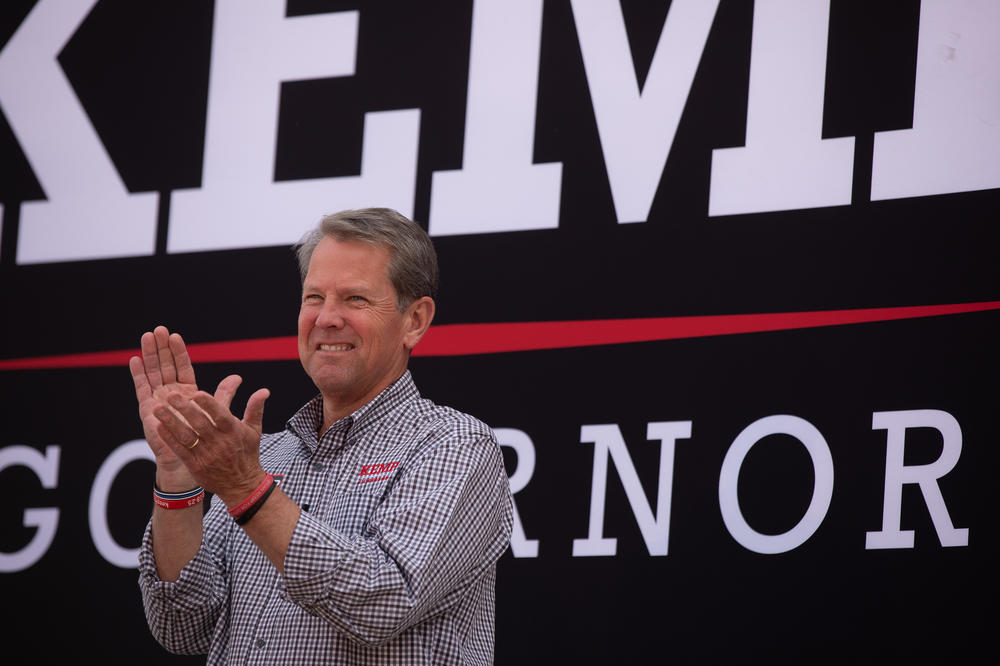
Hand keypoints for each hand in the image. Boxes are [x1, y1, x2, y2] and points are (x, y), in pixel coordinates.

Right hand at [129, 326, 243, 485]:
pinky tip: (135, 359)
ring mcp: (159, 400)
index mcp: (188, 391)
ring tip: (146, 337)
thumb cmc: (207, 437)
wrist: (196, 459)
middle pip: (165, 365)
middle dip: (161, 348)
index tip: (174, 335)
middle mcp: (171, 393)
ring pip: (153, 373)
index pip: (182, 366)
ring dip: (150, 355)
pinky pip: (143, 389)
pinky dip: (139, 374)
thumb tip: (238, 377)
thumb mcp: (219, 411)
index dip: (178, 352)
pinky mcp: (149, 409)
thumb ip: (225, 393)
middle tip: (157, 330)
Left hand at [151, 381, 270, 505]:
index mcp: (233, 432)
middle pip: (200, 424)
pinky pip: (181, 450)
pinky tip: (159, 427)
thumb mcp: (254, 430)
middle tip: (171, 395)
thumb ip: (255, 408)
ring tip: (158, 408)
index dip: (209, 405)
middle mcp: (219, 443)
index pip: (221, 416)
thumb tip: (264, 390)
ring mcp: (206, 455)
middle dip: (185, 409)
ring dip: (171, 422)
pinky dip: (169, 438)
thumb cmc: (247, 453)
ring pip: (186, 436)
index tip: (197, 393)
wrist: (242, 485)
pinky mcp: (195, 465)